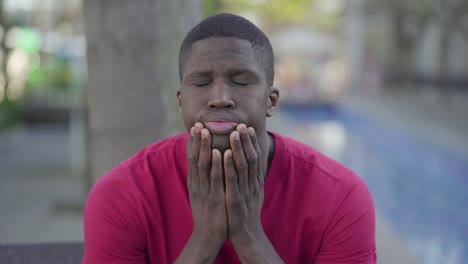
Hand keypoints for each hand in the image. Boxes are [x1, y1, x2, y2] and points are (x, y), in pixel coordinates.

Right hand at [175, 123, 225, 262]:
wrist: (208, 236)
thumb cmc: (209, 213)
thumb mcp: (202, 193)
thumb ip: (203, 179)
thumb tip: (204, 163)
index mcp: (195, 182)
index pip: (192, 158)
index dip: (193, 142)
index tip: (195, 126)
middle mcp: (197, 184)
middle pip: (194, 158)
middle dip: (196, 140)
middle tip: (198, 123)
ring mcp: (205, 191)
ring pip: (203, 165)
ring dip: (204, 147)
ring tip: (206, 131)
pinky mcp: (215, 198)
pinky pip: (215, 179)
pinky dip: (215, 164)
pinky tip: (217, 152)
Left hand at [224, 124, 283, 262]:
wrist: (246, 234)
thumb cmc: (245, 212)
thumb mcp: (252, 193)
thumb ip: (252, 178)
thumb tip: (252, 164)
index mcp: (255, 182)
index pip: (255, 157)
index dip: (252, 142)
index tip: (247, 127)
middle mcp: (252, 184)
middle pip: (251, 158)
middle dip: (245, 140)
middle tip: (240, 124)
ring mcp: (244, 191)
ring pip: (242, 165)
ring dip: (238, 148)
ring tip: (233, 132)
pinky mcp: (234, 199)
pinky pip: (231, 180)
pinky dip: (227, 166)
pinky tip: (223, 153)